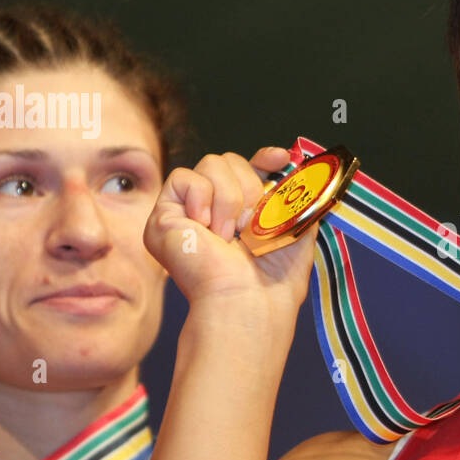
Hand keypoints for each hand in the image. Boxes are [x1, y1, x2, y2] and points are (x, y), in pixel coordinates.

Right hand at [144, 147, 320, 315]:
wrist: (248, 300)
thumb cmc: (275, 279)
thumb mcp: (297, 228)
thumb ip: (297, 196)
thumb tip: (298, 164)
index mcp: (243, 215)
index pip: (248, 169)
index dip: (263, 159)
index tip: (279, 159)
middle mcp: (214, 212)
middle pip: (229, 160)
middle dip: (249, 186)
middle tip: (249, 225)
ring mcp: (187, 214)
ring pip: (210, 164)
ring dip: (229, 198)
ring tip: (228, 235)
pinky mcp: (162, 218)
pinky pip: (181, 178)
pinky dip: (201, 197)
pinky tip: (207, 230)